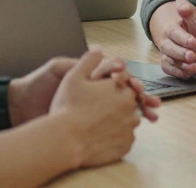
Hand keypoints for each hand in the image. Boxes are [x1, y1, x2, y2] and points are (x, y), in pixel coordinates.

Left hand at [11, 47, 160, 124]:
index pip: (116, 73)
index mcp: (90, 74)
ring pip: (124, 106)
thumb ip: (79, 62)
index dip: (128, 78)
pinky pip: (114, 121)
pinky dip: (128, 124)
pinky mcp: (90, 121)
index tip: (134, 84)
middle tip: (152, 102)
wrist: (21, 107)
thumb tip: (100, 52)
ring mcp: (94, 105)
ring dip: (140, 110)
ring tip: (151, 116)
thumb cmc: (37, 85)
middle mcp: (95, 88)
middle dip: (141, 96)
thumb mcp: (58, 69)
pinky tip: (137, 126)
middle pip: (125, 90)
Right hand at [49, 50, 142, 167]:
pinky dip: (116, 137)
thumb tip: (98, 49)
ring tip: (98, 124)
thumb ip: (88, 60)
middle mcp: (131, 107)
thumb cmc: (67, 107)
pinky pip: (125, 138)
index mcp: (122, 88)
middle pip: (128, 101)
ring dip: (118, 120)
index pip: (125, 82)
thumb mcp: (74, 77)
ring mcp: (130, 128)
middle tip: (99, 109)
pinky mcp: (126, 146)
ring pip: (127, 120)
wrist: (64, 141)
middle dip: (116, 103)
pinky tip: (101, 136)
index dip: (113, 84)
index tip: (103, 90)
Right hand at [149, 0, 195, 78]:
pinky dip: (177, 73)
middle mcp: (166, 40)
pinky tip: (187, 74)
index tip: (193, 42)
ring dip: (180, 65)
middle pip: (168, 47)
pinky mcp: (167, 64)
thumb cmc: (195, 28)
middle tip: (193, 57)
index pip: (174, 32)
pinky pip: (168, 69)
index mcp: (173, 27)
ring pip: (167, 60)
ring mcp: (166, 53)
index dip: (183, 38)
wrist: (185, 35)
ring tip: (194, 68)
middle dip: (180, 53)